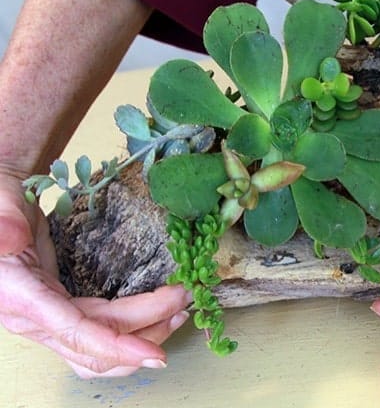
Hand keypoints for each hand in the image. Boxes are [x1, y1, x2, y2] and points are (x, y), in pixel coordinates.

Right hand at [0, 173, 190, 377]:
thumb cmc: (0, 201)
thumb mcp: (1, 201)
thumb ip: (5, 220)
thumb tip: (9, 236)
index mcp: (19, 295)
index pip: (75, 332)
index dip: (118, 346)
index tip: (154, 354)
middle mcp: (34, 318)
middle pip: (100, 341)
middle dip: (149, 328)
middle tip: (185, 299)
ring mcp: (49, 320)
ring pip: (101, 349)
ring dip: (144, 336)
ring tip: (179, 312)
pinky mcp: (62, 314)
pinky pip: (99, 335)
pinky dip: (131, 332)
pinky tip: (158, 315)